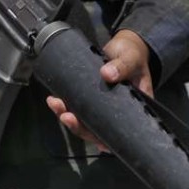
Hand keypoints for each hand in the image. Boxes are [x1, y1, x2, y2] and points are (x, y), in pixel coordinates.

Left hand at [46, 29, 153, 150]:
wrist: (123, 46)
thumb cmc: (134, 55)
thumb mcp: (131, 59)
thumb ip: (123, 66)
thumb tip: (107, 74)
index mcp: (131, 109)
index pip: (118, 131)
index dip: (106, 140)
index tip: (96, 142)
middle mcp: (114, 111)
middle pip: (96, 129)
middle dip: (79, 126)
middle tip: (67, 116)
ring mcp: (100, 105)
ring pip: (83, 120)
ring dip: (67, 115)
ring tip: (56, 105)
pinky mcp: (89, 96)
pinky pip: (76, 106)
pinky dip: (64, 105)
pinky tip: (55, 100)